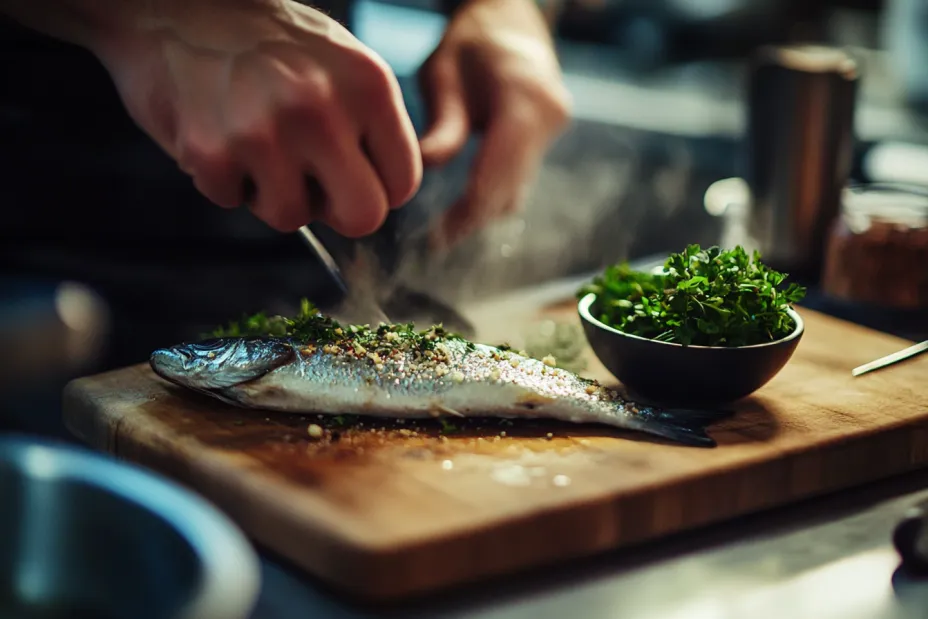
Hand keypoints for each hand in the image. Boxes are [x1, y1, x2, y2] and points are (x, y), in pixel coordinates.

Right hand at [94, 0, 422, 234]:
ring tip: (254, 145)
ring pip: (292, 218)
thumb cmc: (265, 42)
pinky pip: (232, 202)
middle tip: (310, 184)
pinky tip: (218, 135)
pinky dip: (223, 179)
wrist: (172, 5)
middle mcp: (324, 107)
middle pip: (364, 217)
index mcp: (368, 84)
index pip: (403, 183)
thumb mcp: (341, 64)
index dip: (375, 189)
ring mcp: (267, 131)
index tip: (350, 177)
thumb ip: (368, 126)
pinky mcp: (212, 152)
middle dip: (335, 210)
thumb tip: (381, 195)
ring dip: (271, 192)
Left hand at [418, 0, 571, 247]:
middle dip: (472, 221)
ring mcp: (554, 129)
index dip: (466, 212)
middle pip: (510, 190)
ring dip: (483, 215)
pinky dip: (493, 198)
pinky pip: (521, 180)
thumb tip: (425, 171)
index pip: (497, 174)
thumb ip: (442, 125)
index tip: (436, 237)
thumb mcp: (443, 73)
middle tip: (436, 244)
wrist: (510, 19)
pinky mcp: (548, 138)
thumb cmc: (470, 42)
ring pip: (518, 190)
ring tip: (445, 234)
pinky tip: (465, 212)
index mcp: (524, 100)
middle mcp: (549, 118)